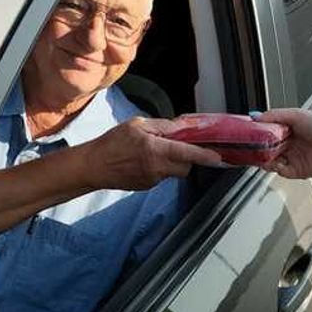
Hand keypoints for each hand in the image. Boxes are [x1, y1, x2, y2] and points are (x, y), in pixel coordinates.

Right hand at [84, 117, 223, 190]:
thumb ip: (162, 126)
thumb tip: (182, 126)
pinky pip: (161, 176)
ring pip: (173, 172)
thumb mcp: (137, 125)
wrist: (93, 167)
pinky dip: (159, 167)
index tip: (219, 158)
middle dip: (187, 158)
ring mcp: (152, 180)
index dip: (205, 156)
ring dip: (171, 162)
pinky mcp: (147, 186)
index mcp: (155, 151)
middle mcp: (157, 168)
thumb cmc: (111, 143)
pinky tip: (143, 160)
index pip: (188, 154)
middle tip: (176, 146)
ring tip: (152, 151)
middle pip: (185, 167)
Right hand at [256, 108, 311, 179]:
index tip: (248, 133)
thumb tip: (256, 116)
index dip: (257, 134)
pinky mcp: (295, 171)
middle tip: (251, 146)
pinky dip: (274, 168)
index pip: (267, 133)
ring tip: (260, 155)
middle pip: (266, 148)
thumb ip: (274, 115)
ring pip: (270, 161)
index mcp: (288, 130)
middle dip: (258, 148)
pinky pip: (280, 171)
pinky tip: (274, 162)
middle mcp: (289, 145)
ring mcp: (292, 158)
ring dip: (264, 159)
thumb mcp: (295, 114)